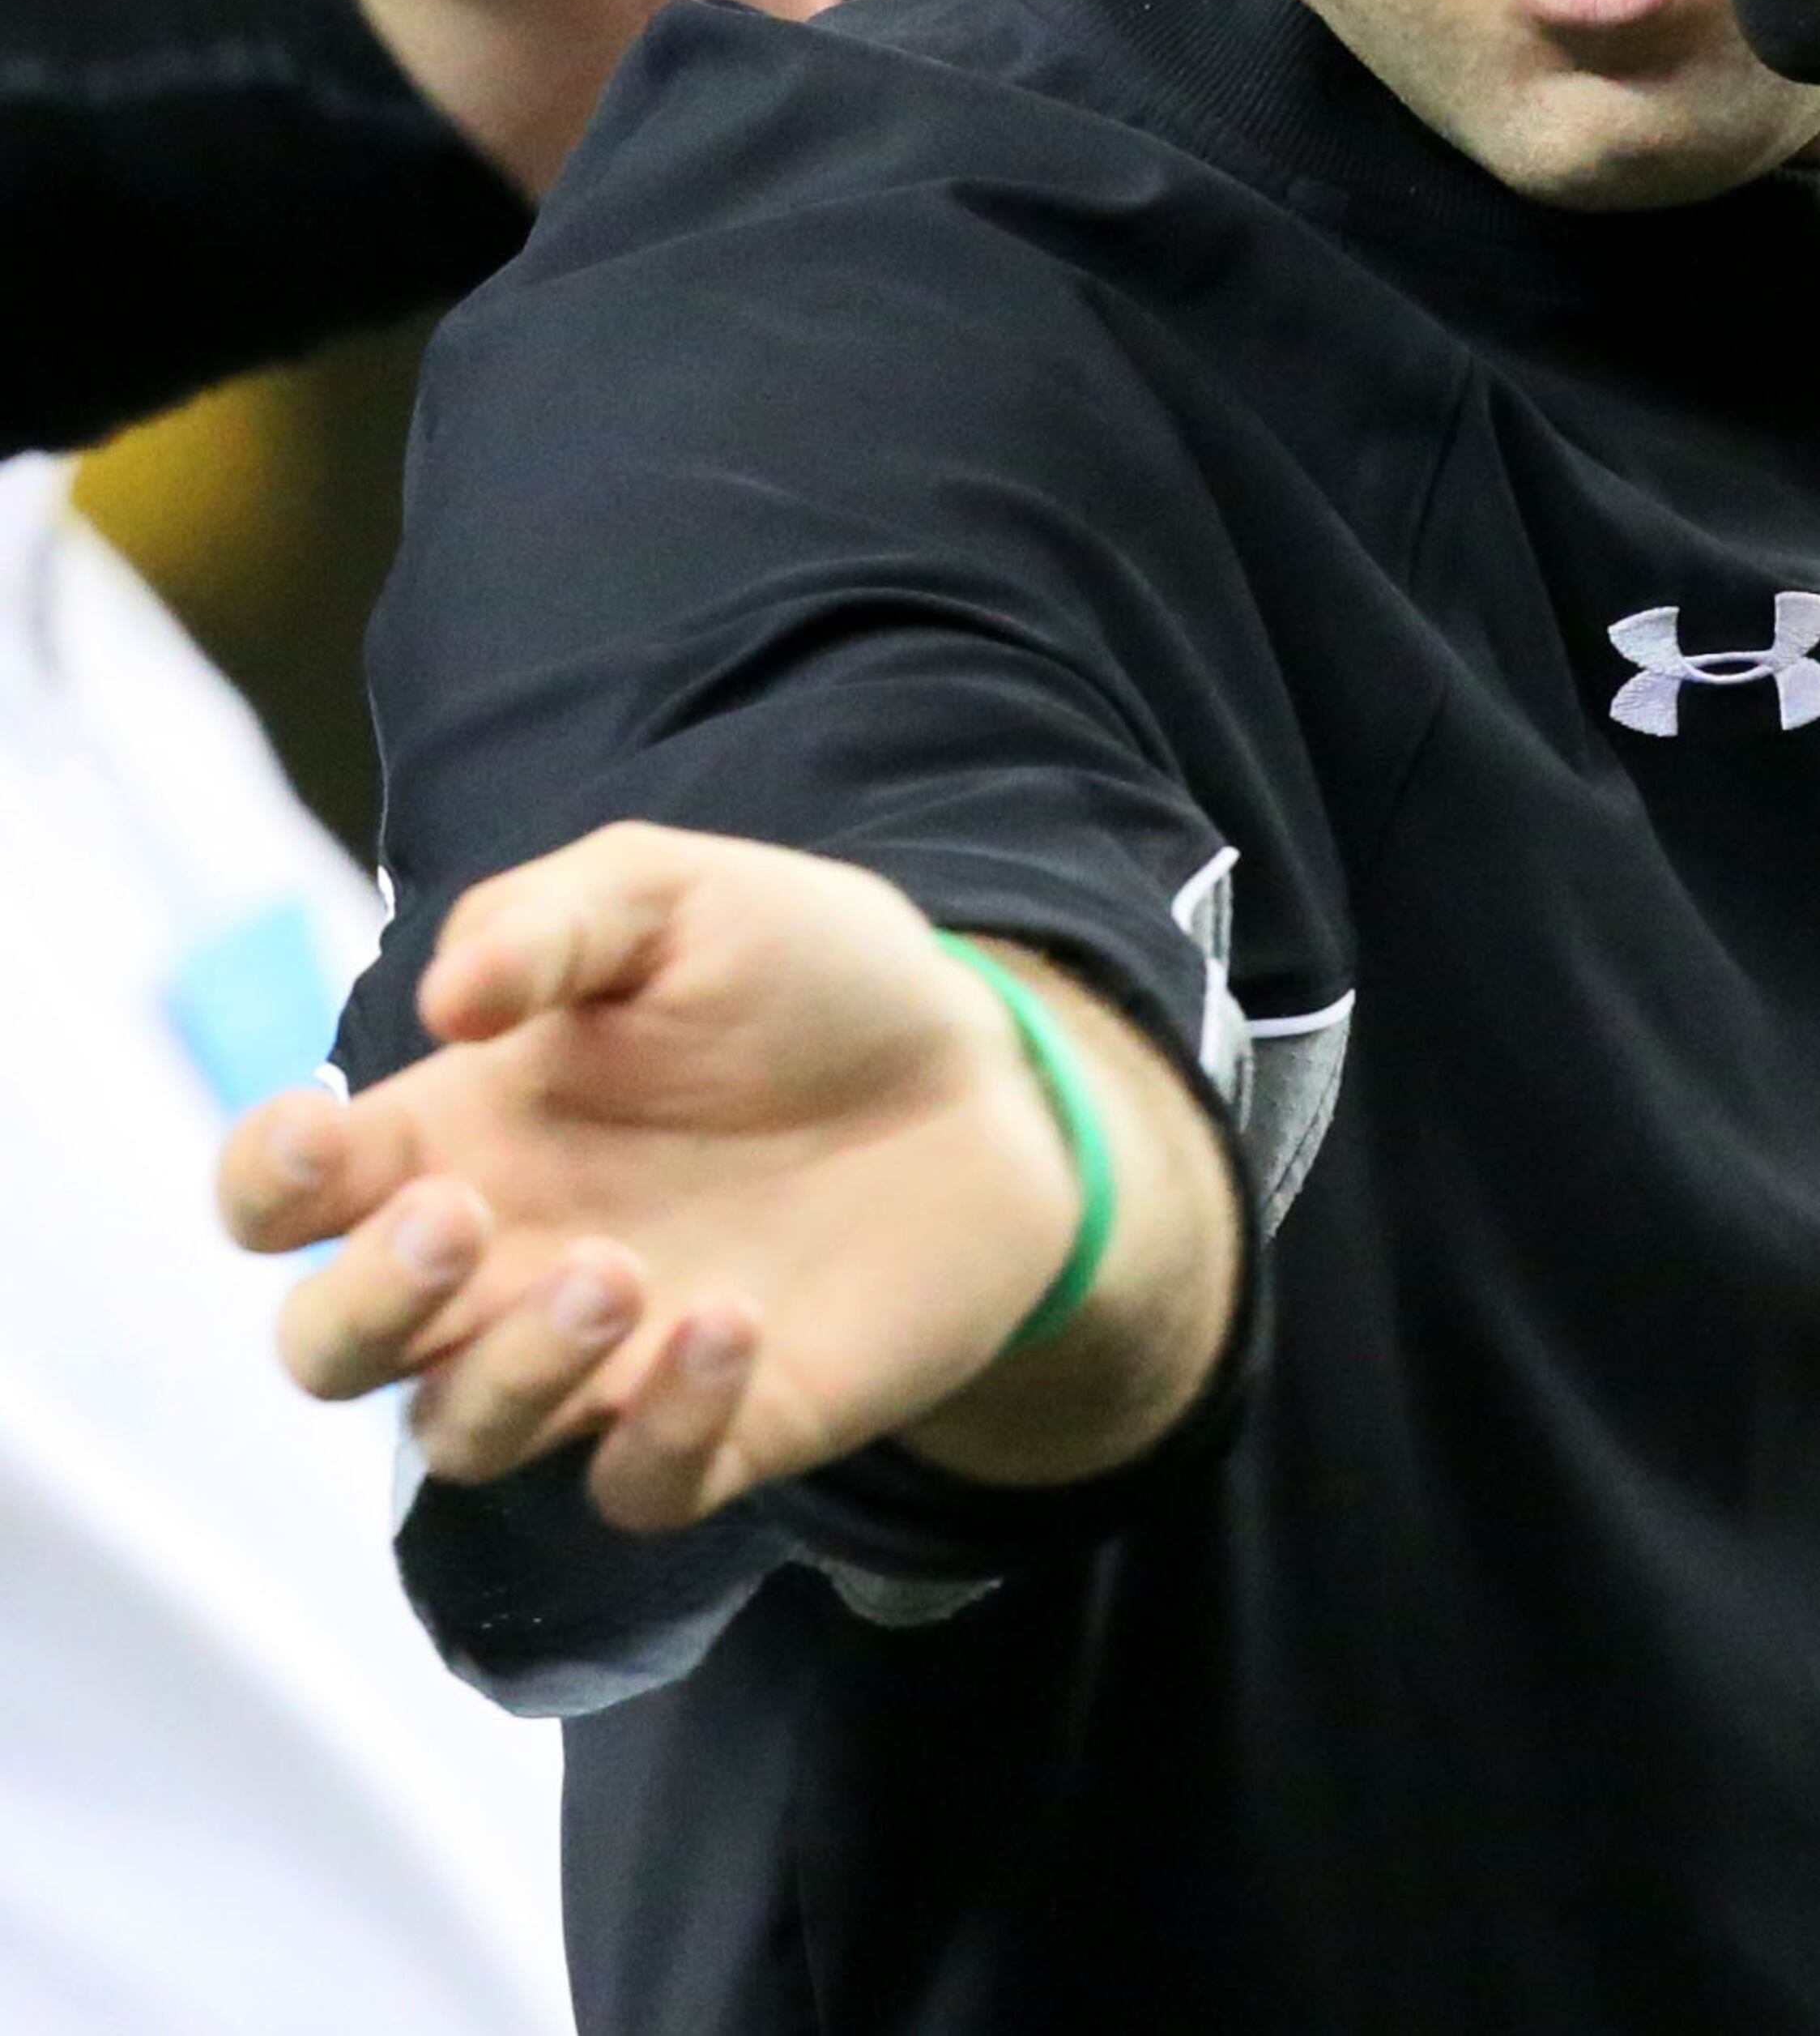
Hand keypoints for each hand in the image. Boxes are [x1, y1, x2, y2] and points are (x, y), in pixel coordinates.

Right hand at [217, 822, 1237, 1529]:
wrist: (988, 1073)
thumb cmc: (810, 977)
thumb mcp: (680, 898)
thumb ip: (550, 921)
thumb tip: (444, 1003)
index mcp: (465, 1128)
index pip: (286, 1197)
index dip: (266, 1183)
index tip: (327, 1134)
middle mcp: (506, 1256)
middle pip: (332, 1347)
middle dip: (364, 1302)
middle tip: (464, 1216)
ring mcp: (602, 1356)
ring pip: (464, 1436)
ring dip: (517, 1367)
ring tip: (623, 1270)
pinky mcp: (718, 1425)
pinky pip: (636, 1487)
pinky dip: (667, 1427)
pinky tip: (737, 1322)